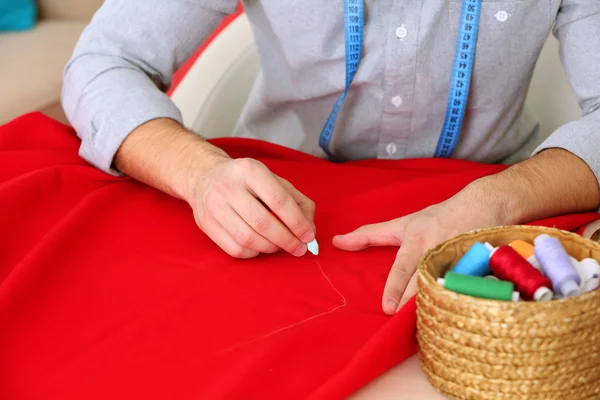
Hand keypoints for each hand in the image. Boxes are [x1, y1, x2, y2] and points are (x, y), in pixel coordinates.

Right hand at [185, 153, 315, 258]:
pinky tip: (261, 246)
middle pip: (263, 223)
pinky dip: (254, 253)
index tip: (308, 236)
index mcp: (249, 170)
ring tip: (281, 246)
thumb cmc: (247, 181)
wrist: (204, 178)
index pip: (278, 200)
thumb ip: (297, 202)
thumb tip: (309, 230)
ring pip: (248, 239)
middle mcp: (229, 187)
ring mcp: (214, 207)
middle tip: (300, 248)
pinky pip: (235, 249)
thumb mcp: (273, 180)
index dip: (297, 222)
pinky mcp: (207, 225)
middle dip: (287, 240)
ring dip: (271, 248)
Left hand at [332, 186, 505, 314]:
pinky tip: (451, 317)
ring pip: (442, 290)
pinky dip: (456, 303)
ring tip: (422, 323)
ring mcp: (457, 263)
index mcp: (417, 242)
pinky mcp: (476, 271)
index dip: (395, 288)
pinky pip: (464, 292)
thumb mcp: (401, 224)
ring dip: (433, 306)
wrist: (480, 207)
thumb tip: (337, 241)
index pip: (403, 268)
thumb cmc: (436, 218)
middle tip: (399, 320)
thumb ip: (369, 235)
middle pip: (421, 284)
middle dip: (411, 304)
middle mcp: (435, 252)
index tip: (387, 307)